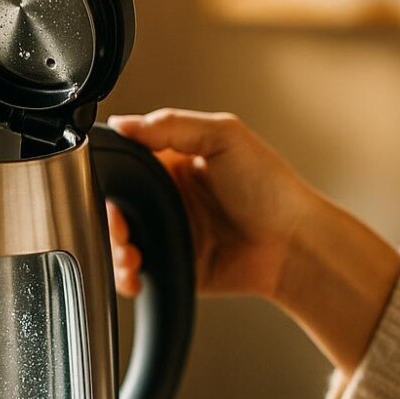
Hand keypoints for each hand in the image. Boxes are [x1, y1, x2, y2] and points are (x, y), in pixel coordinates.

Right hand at [105, 109, 316, 299]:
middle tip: (120, 226)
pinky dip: (126, 276)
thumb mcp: (223, 136)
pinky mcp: (173, 264)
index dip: (111, 174)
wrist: (292, 244)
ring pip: (121, 241)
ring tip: (129, 253)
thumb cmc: (270, 188)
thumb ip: (171, 125)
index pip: (126, 162)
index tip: (106, 184)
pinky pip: (137, 272)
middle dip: (109, 219)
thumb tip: (123, 122)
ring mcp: (169, 232)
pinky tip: (134, 274)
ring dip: (115, 248)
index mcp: (175, 161)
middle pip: (117, 206)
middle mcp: (168, 197)